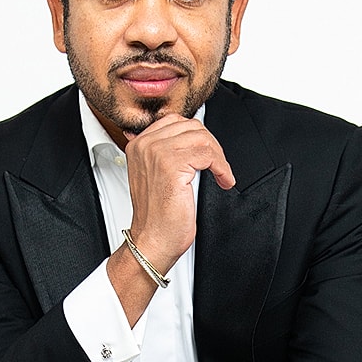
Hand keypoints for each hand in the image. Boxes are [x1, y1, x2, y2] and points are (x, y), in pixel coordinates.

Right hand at [123, 113, 234, 273]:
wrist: (153, 240)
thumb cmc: (156, 215)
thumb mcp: (155, 175)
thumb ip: (164, 152)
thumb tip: (186, 138)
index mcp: (139, 144)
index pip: (176, 121)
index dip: (198, 137)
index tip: (208, 154)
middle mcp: (145, 145)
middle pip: (191, 127)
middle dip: (211, 146)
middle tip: (217, 165)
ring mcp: (157, 154)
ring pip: (202, 139)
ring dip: (219, 158)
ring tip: (221, 174)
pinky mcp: (172, 166)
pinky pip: (208, 155)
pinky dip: (222, 168)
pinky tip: (223, 180)